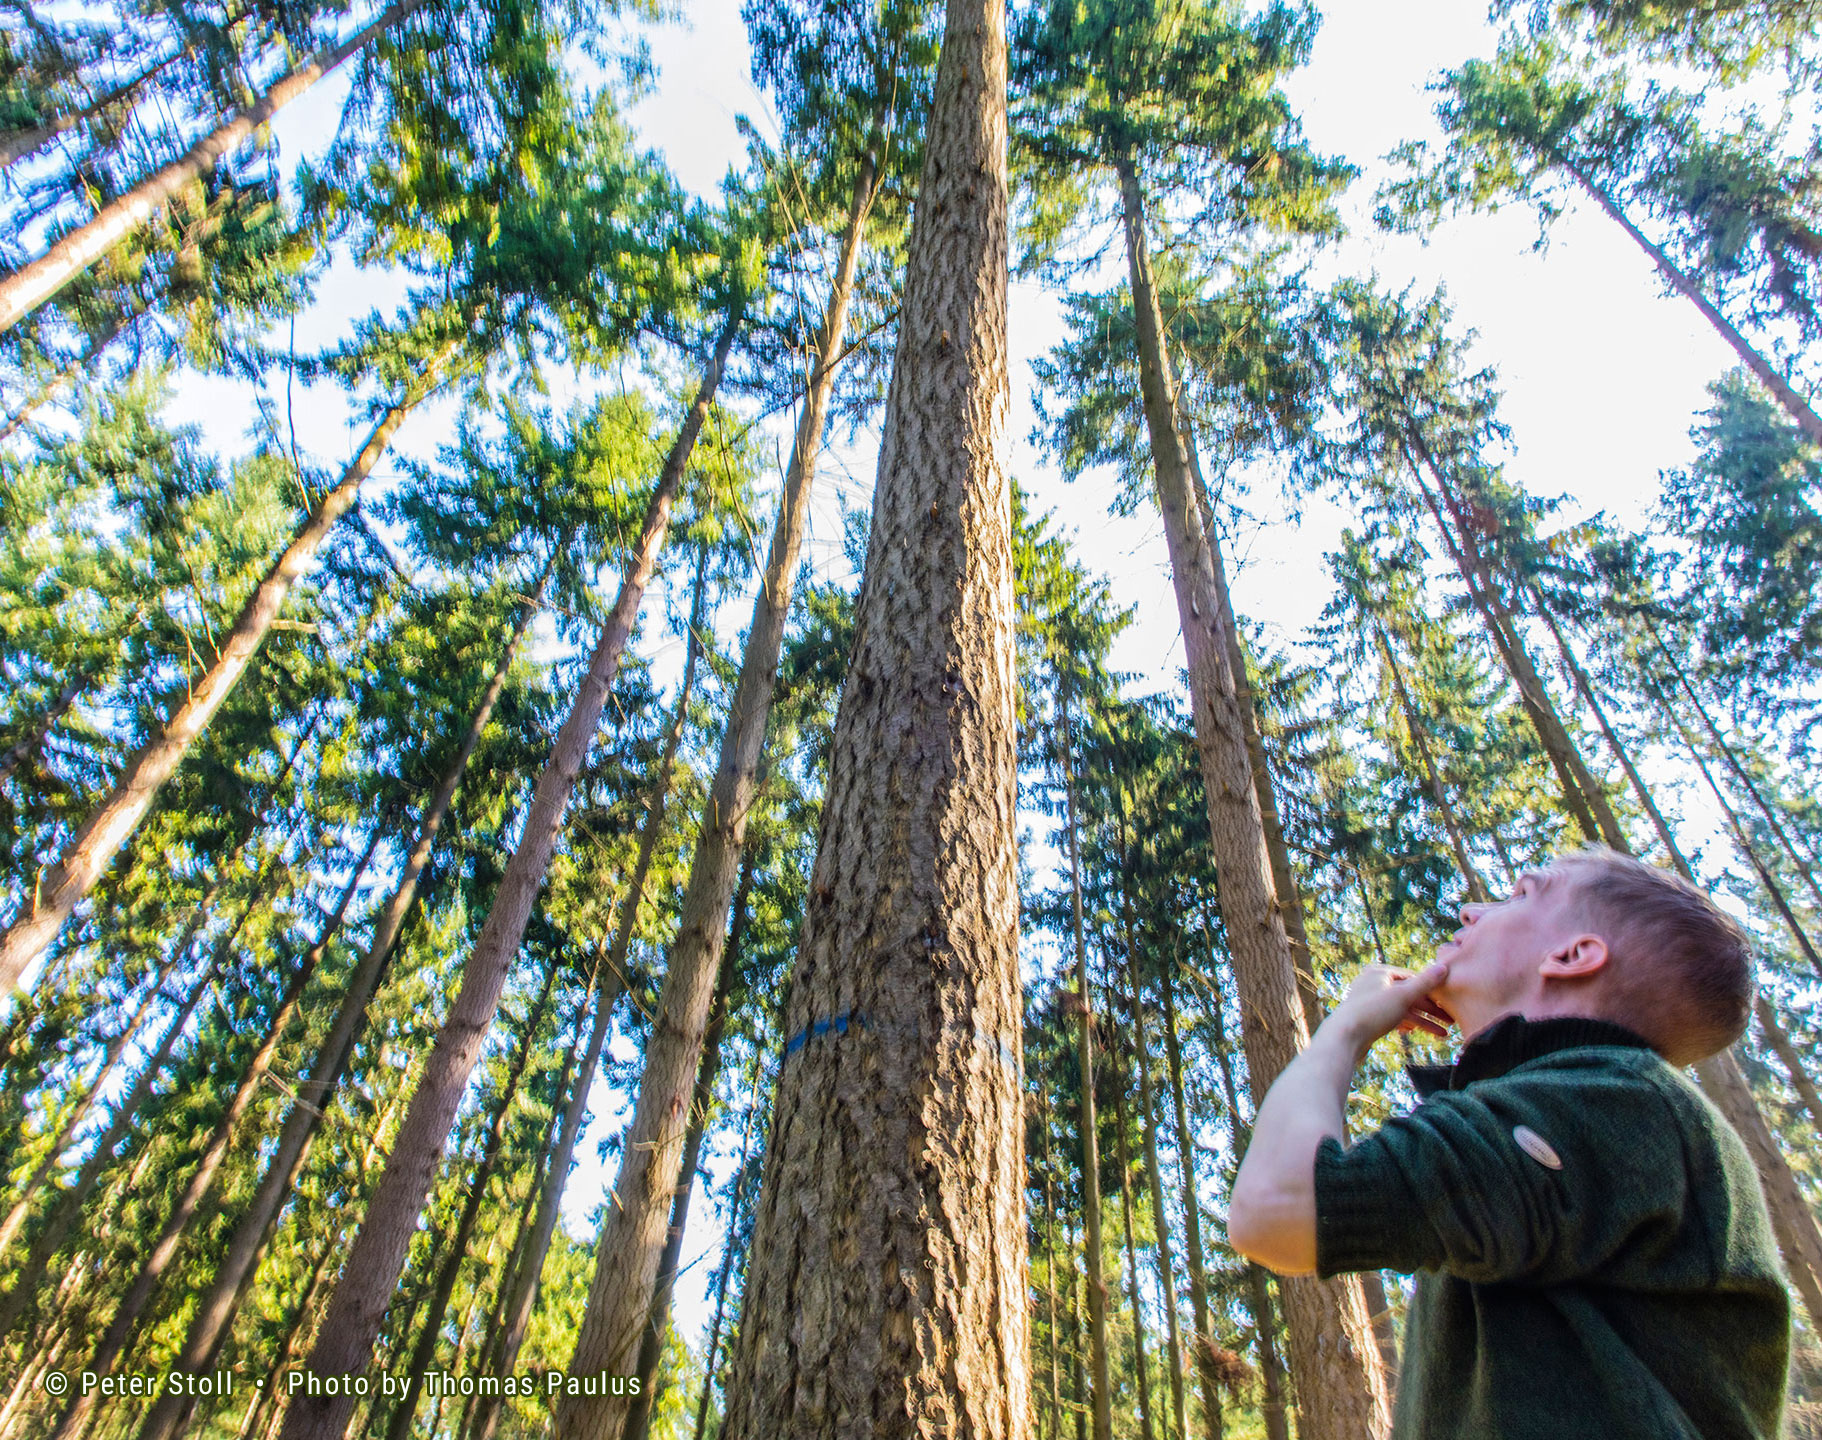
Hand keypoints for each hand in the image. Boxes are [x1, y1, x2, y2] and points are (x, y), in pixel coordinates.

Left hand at [1324, 960, 1453, 1057]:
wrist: (1343, 1038)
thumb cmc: (1372, 1013)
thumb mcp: (1403, 995)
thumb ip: (1425, 983)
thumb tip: (1445, 966)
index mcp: (1379, 972)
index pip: (1413, 979)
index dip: (1434, 992)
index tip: (1451, 1003)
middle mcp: (1373, 984)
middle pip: (1409, 995)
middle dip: (1431, 1010)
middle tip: (1451, 1021)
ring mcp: (1370, 1002)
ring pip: (1403, 1009)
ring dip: (1423, 1021)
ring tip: (1443, 1035)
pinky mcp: (1367, 1018)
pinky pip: (1392, 1019)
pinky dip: (1406, 1024)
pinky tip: (1415, 1031)